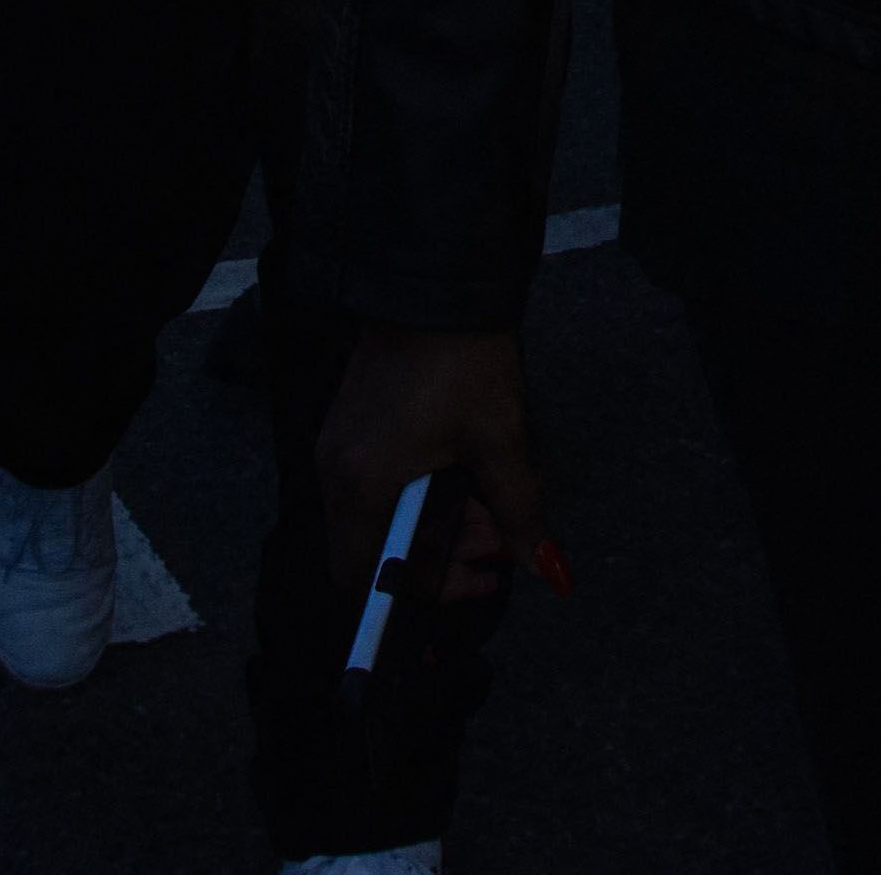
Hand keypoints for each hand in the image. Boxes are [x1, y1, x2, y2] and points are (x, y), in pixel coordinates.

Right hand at [317, 328, 567, 601]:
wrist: (432, 286)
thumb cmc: (463, 361)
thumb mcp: (498, 440)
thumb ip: (517, 512)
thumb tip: (545, 567)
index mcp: (363, 487)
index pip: (369, 579)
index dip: (425, 593)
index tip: (480, 580)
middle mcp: (335, 475)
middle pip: (376, 553)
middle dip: (442, 557)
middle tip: (498, 540)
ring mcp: (336, 450)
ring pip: (378, 520)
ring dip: (434, 526)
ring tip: (489, 506)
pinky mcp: (347, 430)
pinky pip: (374, 489)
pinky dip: (415, 498)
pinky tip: (460, 478)